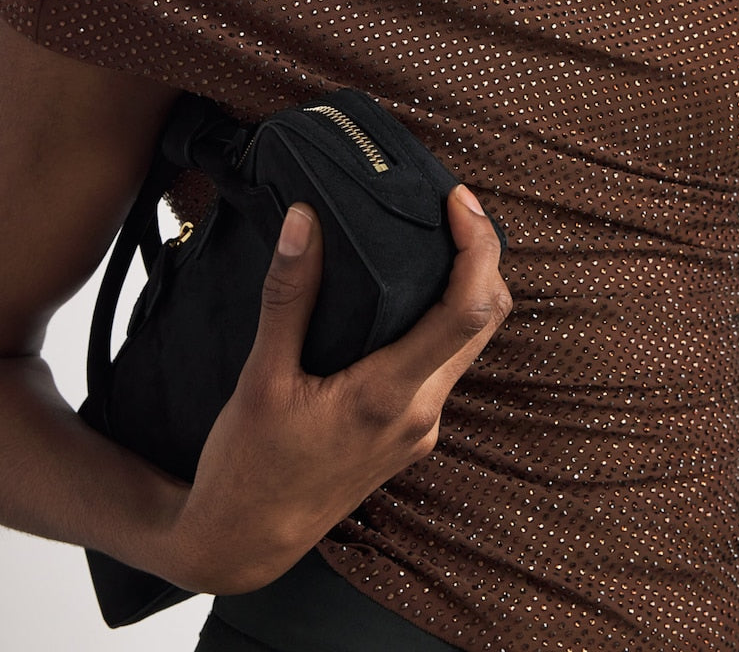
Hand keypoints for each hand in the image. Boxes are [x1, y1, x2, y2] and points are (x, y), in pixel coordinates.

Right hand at [164, 185, 509, 593]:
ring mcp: (420, 427)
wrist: (247, 542)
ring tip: (435, 238)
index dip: (477, 248)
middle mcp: (420, 412)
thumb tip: (305, 221)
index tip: (458, 202)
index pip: (466, 311)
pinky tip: (410, 297)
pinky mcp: (411, 434)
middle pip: (485, 321)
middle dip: (484, 257)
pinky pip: (445, 364)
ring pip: (470, 344)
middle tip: (454, 208)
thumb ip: (289, 296)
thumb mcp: (260, 378)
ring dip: (468, 289)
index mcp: (387, 396)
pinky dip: (444, 321)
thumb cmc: (248, 466)